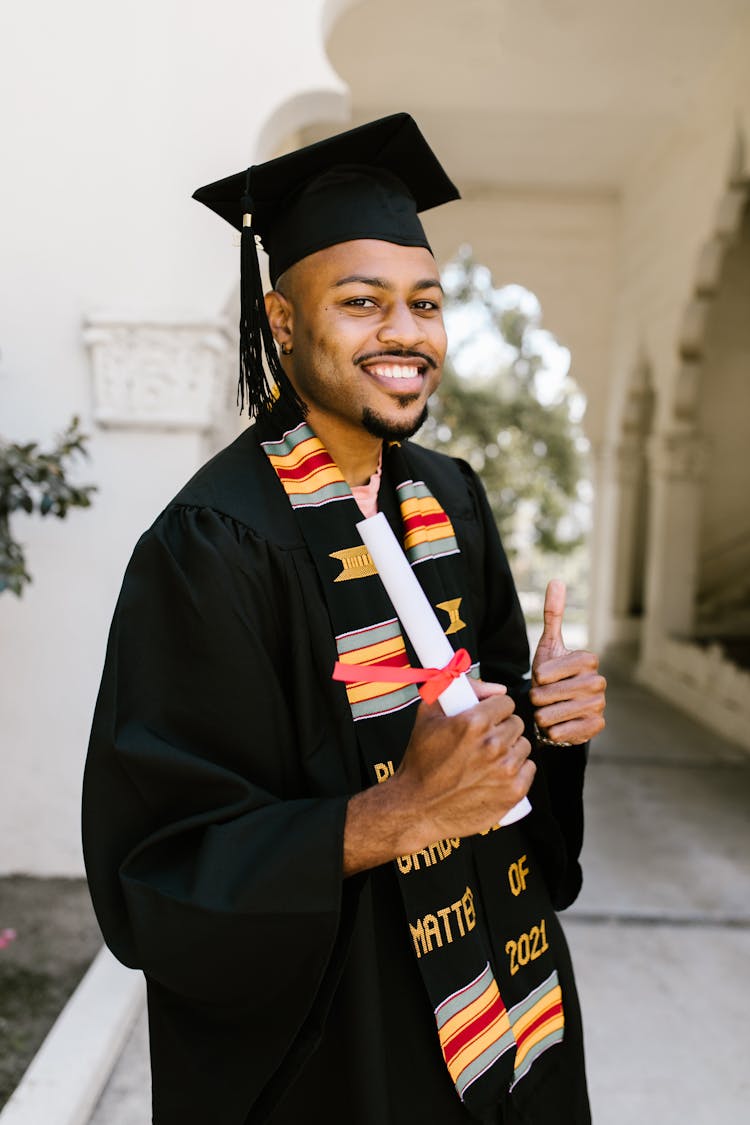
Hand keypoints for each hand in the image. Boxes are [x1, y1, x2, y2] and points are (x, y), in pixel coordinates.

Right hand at [396, 691, 534, 840]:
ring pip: (524, 746)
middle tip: (483, 741)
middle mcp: (493, 744)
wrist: (416, 807)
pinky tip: (498, 774)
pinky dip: (518, 771)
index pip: (506, 702)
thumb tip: (497, 688)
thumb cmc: (421, 761)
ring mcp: (505, 770)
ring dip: (510, 750)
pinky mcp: (513, 792)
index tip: (486, 718)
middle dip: (502, 728)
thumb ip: (461, 689)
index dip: (494, 709)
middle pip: (516, 723)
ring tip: (488, 760)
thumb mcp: (429, 715)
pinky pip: (529, 769)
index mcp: (474, 721)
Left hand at [530, 579, 605, 745]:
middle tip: (543, 696)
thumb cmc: (550, 675)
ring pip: (551, 714)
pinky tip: (558, 724)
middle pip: (548, 694)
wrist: (559, 708)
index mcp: (588, 660)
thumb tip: (557, 580)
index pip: (550, 671)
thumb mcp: (548, 645)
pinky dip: (553, 731)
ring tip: (549, 710)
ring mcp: (599, 705)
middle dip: (538, 697)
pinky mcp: (596, 727)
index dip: (541, 676)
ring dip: (543, 715)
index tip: (543, 677)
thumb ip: (553, 614)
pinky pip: (561, 732)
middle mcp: (598, 682)